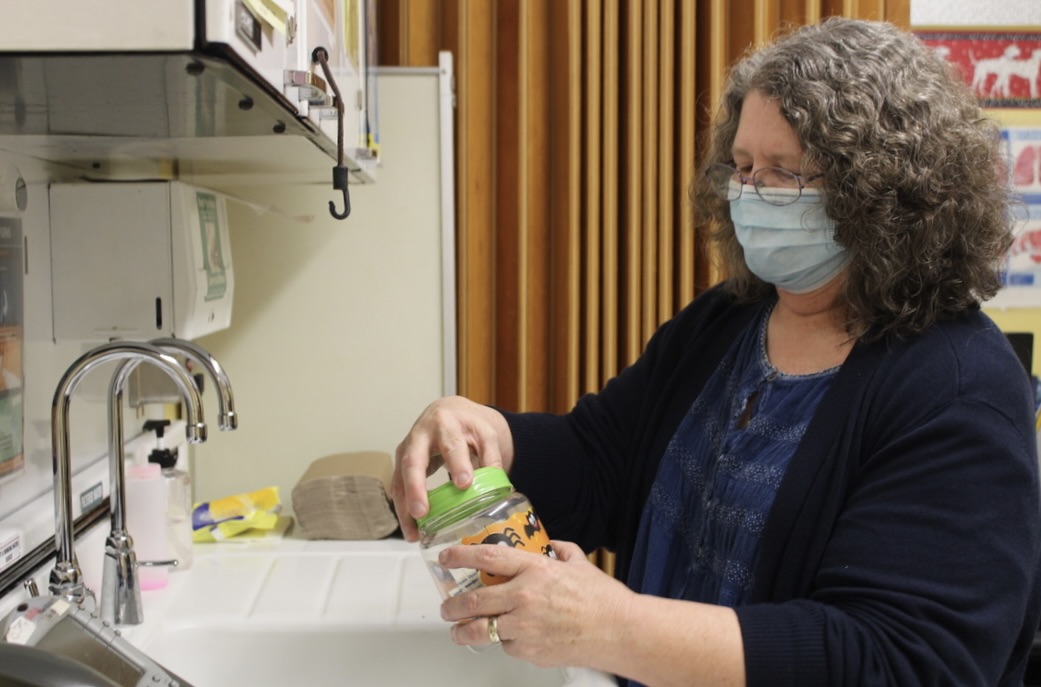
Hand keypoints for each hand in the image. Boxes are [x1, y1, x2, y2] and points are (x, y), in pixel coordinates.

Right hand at [391, 396, 514, 540]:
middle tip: (421, 512)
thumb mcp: (485, 434)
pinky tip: (412, 530)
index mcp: (445, 424)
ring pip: (400, 479)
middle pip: (412, 461)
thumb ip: (492, 457)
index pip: (451, 444)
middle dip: (416, 488)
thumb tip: (499, 488)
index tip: (464, 484)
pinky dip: (403, 510)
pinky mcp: (401, 465)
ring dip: (404, 507)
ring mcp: (406, 450)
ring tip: (414, 533)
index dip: (458, 464)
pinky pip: (398, 488)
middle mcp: (420, 436)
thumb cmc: (466, 426)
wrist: (446, 413)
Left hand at [438, 541, 634, 669]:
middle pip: (474, 601)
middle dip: (452, 605)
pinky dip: (503, 642)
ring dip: (463, 630)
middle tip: (447, 606)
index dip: (461, 556)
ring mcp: (524, 627)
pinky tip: (508, 638)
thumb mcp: (580, 564)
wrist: (620, 632)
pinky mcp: (529, 651)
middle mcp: (524, 597)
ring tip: (457, 630)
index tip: (447, 557)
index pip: (487, 557)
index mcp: (534, 571)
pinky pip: (506, 646)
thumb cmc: (603, 600)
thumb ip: (561, 551)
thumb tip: (551, 546)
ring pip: (480, 630)